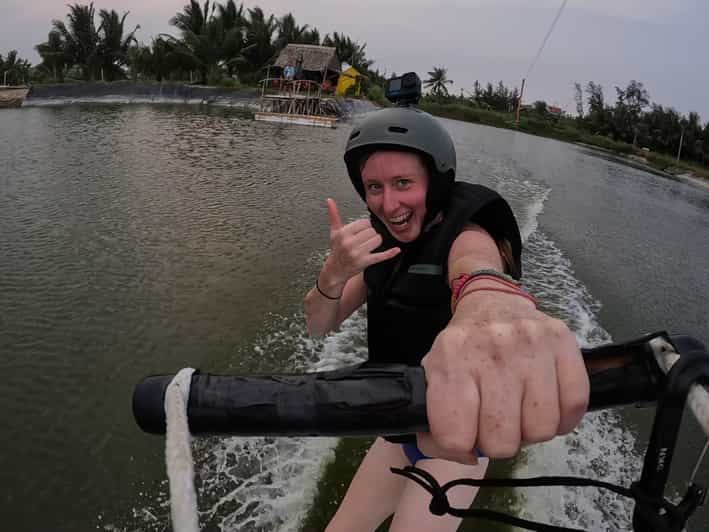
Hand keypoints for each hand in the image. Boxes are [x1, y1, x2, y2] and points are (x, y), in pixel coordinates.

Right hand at [322, 198, 399, 285]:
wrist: (336, 269)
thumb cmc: (337, 249)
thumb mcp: (334, 232)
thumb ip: (334, 215)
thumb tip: (330, 200)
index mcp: (343, 233)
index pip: (364, 223)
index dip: (365, 227)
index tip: (361, 232)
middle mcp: (349, 243)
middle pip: (372, 231)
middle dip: (370, 235)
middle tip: (363, 240)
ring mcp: (357, 253)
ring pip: (377, 240)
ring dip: (376, 242)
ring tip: (368, 246)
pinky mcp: (365, 262)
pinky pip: (380, 256)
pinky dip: (389, 253)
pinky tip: (396, 250)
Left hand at [418, 291, 588, 463]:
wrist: (492, 300)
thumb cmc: (464, 348)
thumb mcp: (434, 376)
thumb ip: (435, 422)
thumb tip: (464, 455)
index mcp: (450, 358)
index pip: (454, 435)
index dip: (458, 447)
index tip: (464, 435)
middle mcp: (491, 349)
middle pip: (500, 441)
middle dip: (497, 442)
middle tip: (495, 421)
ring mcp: (530, 343)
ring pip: (540, 430)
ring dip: (530, 431)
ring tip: (519, 410)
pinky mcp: (562, 341)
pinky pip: (574, 406)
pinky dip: (562, 418)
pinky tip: (545, 405)